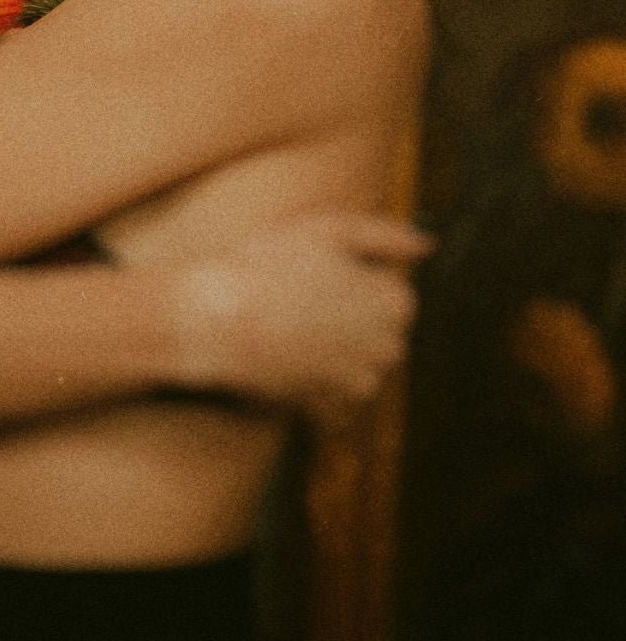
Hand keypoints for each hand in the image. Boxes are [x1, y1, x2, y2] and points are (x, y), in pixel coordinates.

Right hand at [175, 212, 432, 429]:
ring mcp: (358, 385)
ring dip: (333, 352)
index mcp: (394, 304)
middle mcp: (387, 349)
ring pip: (357, 364)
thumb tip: (428, 245)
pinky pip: (334, 401)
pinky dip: (316, 386)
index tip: (315, 274)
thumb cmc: (266, 264)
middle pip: (379, 332)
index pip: (394, 294)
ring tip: (286, 326)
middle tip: (297, 298)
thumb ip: (387, 235)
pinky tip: (285, 361)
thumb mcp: (328, 229)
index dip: (355, 280)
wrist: (212, 319)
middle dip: (350, 319)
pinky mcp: (327, 411)